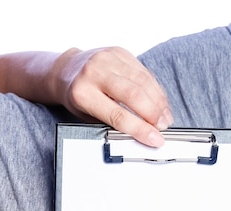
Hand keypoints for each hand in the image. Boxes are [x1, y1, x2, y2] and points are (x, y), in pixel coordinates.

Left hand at [0, 45, 172, 145]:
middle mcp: (95, 72)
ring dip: (158, 102)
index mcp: (82, 93)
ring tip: (165, 118)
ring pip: (143, 81)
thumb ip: (110, 123)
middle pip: (134, 95)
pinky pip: (143, 71)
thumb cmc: (77, 98)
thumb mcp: (86, 115)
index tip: (155, 140)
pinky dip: (155, 89)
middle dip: (153, 114)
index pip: (117, 114)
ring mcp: (107, 58)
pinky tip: (160, 102)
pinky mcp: (119, 51)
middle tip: (163, 128)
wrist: (65, 70)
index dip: (139, 129)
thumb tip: (141, 134)